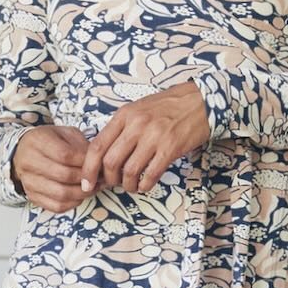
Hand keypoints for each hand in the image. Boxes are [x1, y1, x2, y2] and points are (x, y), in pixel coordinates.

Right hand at [11, 124, 90, 212]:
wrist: (25, 151)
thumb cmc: (49, 141)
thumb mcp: (65, 134)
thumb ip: (81, 145)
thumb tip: (98, 162)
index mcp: (37, 141)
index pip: (65, 155)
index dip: (84, 162)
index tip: (97, 163)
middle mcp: (29, 162)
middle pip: (64, 175)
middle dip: (86, 178)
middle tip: (100, 177)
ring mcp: (28, 181)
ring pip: (61, 194)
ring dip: (82, 193)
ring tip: (93, 187)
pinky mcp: (32, 196)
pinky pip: (56, 206)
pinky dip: (73, 203)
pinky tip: (80, 195)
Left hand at [77, 81, 209, 195]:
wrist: (201, 101)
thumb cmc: (169, 107)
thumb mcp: (139, 109)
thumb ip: (122, 128)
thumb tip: (105, 154)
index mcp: (124, 115)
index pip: (97, 146)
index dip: (88, 169)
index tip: (87, 182)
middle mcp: (136, 125)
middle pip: (110, 162)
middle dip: (109, 180)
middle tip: (114, 184)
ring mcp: (154, 136)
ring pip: (129, 171)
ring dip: (127, 185)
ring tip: (132, 185)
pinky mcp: (170, 148)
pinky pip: (150, 174)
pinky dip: (144, 185)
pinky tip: (146, 184)